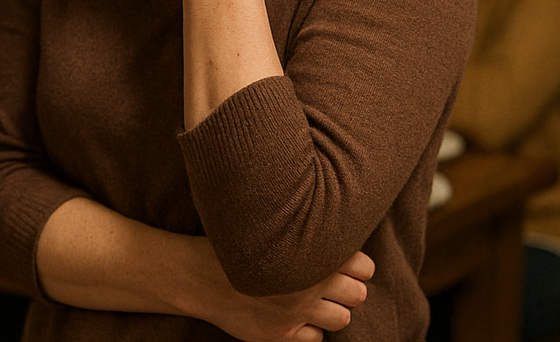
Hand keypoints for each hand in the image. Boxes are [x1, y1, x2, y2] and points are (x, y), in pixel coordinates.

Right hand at [193, 245, 372, 341]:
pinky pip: (316, 338)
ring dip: (330, 311)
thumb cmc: (232, 246)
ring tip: (312, 302)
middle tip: (329, 285)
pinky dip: (308, 329)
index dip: (357, 267)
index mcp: (307, 252)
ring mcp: (295, 311)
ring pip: (341, 319)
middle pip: (357, 295)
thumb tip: (338, 244)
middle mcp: (306, 283)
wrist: (196, 273)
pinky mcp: (281, 333)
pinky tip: (293, 315)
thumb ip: (303, 237)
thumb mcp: (268, 229)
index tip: (345, 265)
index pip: (363, 266)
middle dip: (347, 290)